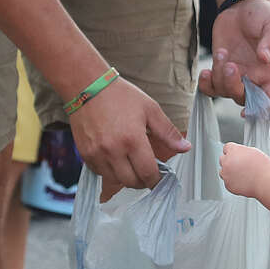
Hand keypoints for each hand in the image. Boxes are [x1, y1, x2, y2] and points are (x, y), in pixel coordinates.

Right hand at [67, 76, 189, 199]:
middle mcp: (113, 150)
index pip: (148, 173)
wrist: (86, 86)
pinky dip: (109, 171)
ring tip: (131, 164)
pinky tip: (115, 158)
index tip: (159, 178)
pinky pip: (100, 173)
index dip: (156, 180)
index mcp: (132, 139)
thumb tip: (185, 147)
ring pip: (114, 180)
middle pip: (131, 182)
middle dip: (142, 181)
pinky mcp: (85, 154)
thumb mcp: (149, 109)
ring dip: (125, 177)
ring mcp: (97, 154)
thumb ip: (168, 132)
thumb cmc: (119, 95)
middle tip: (146, 172)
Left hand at [200, 0, 269, 103]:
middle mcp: (255, 79)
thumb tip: (265, 57)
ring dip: (219, 77)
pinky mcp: (220, 70)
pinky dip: (205, 84)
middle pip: (244, 99)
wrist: (243, 5)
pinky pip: (211, 88)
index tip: (249, 110)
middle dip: (234, 86)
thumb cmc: (264, 15)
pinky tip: (205, 71)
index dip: (262, 111)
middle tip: (230, 65)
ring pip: (225, 92)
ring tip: (222, 52)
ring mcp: (237, 76)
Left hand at [219, 141, 269, 200]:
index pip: (226, 148)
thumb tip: (235, 154)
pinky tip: (243, 181)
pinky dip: (233, 182)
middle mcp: (227, 161)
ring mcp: (226, 174)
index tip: (237, 155)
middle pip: (223, 159)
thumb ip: (240, 152)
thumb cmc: (262, 166)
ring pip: (223, 171)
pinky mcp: (228, 184)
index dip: (233, 152)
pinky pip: (227, 182)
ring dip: (229, 172)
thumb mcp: (252, 152)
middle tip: (241, 165)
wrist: (266, 181)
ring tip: (243, 174)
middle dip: (230, 161)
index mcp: (233, 151)